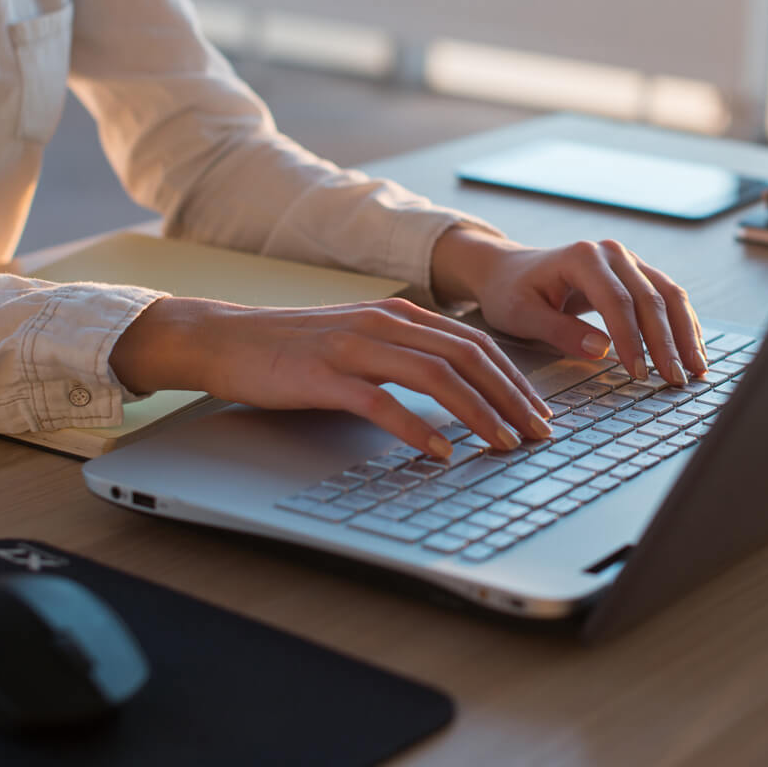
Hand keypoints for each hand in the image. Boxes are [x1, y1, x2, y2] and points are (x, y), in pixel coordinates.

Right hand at [108, 296, 553, 457]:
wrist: (227, 339)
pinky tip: (440, 451)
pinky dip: (417, 428)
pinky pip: (382, 402)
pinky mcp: (324, 375)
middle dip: (511, 397)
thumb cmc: (295, 348)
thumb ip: (406, 355)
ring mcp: (354, 347)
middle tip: (537, 434)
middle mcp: (384, 323)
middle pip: (467, 358)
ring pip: (435, 376)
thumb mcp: (361, 341)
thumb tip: (457, 389)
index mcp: (399, 315)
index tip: (540, 411)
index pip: (475, 343)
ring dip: (478, 413)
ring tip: (502, 444)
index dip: (514, 378)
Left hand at [431, 228, 706, 383]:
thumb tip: (602, 350)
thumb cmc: (512, 293)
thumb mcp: (523, 315)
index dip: (631, 339)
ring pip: (669, 295)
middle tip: (675, 381)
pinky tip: (694, 352)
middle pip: (650, 298)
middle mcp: (611, 253)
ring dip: (686, 334)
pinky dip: (684, 325)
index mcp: (582, 257)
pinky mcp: (637, 273)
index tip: (638, 375)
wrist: (510, 271)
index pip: (617, 301)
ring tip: (697, 371)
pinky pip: (669, 297)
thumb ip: (560, 332)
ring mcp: (628, 260)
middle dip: (666, 343)